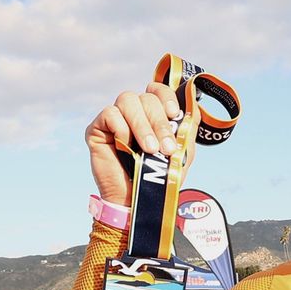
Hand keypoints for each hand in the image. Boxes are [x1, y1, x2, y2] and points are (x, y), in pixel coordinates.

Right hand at [86, 82, 183, 204]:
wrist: (139, 199)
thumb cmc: (159, 176)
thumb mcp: (182, 150)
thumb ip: (188, 126)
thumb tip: (192, 101)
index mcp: (152, 113)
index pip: (158, 90)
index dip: (166, 96)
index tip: (174, 113)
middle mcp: (134, 112)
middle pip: (146, 97)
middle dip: (159, 122)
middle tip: (165, 148)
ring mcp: (115, 118)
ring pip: (127, 100)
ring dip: (142, 125)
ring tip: (150, 150)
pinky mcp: (97, 128)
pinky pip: (110, 114)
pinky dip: (122, 128)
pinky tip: (126, 146)